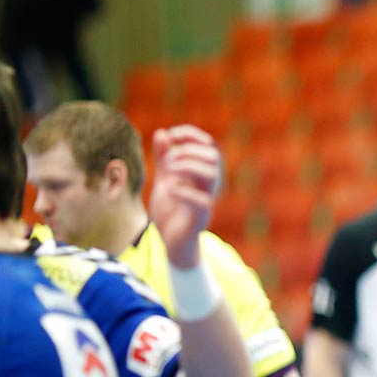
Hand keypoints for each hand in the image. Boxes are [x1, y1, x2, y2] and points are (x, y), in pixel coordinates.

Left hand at [148, 126, 222, 269]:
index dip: (192, 135)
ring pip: (211, 174)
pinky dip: (184, 191)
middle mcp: (208, 185)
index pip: (208, 146)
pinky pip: (201, 201)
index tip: (172, 134)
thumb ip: (164, 159)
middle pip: (213, 156)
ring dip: (188, 166)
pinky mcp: (200, 218)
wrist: (171, 243)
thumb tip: (163, 133)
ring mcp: (206, 200)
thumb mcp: (164, 180)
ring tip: (169, 171)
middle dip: (189, 150)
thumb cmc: (171, 211)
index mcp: (202, 174)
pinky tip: (169, 189)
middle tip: (168, 159)